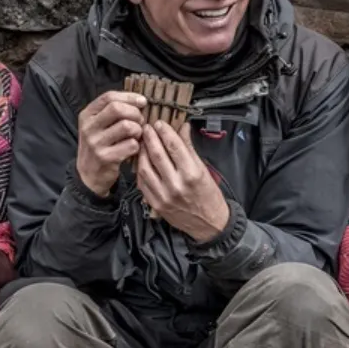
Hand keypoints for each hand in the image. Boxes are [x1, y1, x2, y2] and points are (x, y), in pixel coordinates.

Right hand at [74, 90, 146, 197]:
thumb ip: (112, 111)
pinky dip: (137, 145)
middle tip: (140, 121)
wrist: (89, 175)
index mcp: (87, 115)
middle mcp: (88, 127)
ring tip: (137, 135)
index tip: (142, 101)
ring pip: (127, 126)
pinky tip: (134, 148)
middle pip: (117, 109)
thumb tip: (140, 101)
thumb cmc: (99, 145)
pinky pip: (131, 145)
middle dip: (135, 113)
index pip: (109, 97)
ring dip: (138, 130)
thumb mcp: (98, 125)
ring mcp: (95, 143)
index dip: (129, 97)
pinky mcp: (105, 158)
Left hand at [135, 123, 229, 243]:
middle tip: (146, 128)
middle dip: (150, 138)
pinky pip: (142, 183)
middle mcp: (176, 184)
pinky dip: (140, 169)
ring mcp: (164, 195)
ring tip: (142, 142)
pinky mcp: (155, 204)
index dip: (165, 132)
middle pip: (157, 155)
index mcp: (192, 173)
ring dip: (142, 152)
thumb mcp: (203, 169)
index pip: (174, 146)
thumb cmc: (209, 196)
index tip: (159, 123)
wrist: (209, 224)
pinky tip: (141, 160)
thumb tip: (183, 128)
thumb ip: (190, 148)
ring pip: (145, 168)